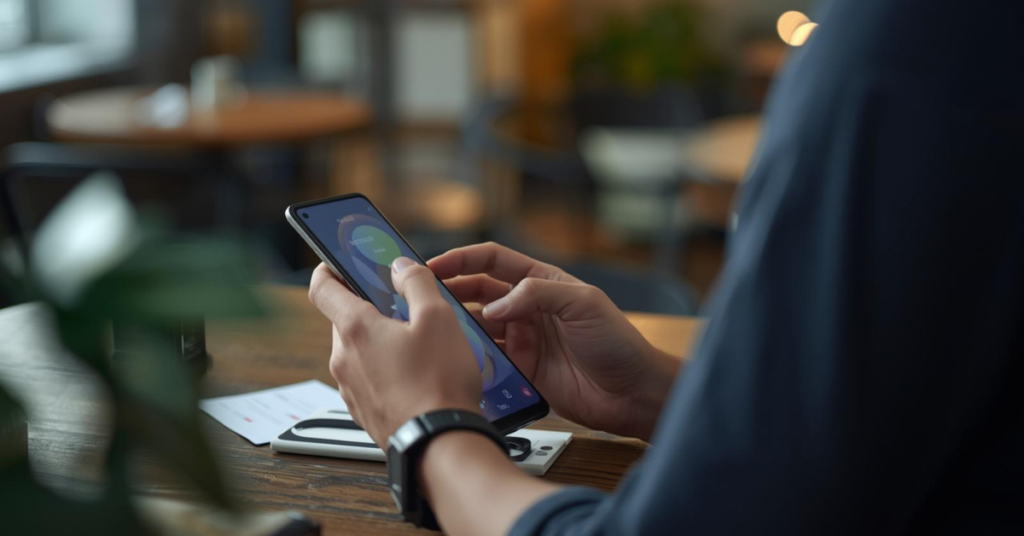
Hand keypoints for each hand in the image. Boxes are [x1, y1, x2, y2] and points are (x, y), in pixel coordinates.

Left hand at [308, 258, 481, 446]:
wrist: (439, 445)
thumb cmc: (439, 383)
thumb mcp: (439, 318)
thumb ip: (417, 282)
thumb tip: (402, 266)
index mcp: (355, 328)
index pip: (322, 287)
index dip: (328, 267)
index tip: (339, 260)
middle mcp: (343, 358)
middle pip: (344, 318)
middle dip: (370, 307)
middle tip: (402, 304)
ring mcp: (350, 388)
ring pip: (358, 350)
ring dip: (380, 341)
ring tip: (418, 344)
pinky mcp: (363, 410)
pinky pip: (368, 378)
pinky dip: (385, 369)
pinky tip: (416, 374)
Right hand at [429, 243, 679, 439]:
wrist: (633, 393)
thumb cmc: (618, 343)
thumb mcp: (583, 304)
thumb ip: (537, 294)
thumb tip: (494, 306)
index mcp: (542, 282)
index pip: (492, 262)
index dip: (461, 260)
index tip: (433, 265)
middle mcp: (527, 308)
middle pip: (476, 293)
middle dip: (448, 292)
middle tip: (419, 297)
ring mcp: (522, 340)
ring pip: (476, 327)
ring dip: (455, 327)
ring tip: (432, 329)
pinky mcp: (520, 371)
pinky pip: (487, 361)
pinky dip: (470, 359)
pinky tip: (455, 360)